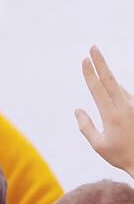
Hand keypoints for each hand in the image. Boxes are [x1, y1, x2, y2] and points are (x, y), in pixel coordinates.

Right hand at [76, 45, 133, 175]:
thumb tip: (78, 109)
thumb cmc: (121, 155)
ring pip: (119, 87)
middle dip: (100, 63)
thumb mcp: (98, 145)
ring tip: (100, 71)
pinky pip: (127, 95)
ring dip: (108, 79)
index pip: (97, 89)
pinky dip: (118, 91)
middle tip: (93, 48)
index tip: (84, 60)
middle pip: (110, 79)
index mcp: (111, 115)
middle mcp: (125, 107)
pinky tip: (114, 93)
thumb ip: (86, 126)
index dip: (90, 73)